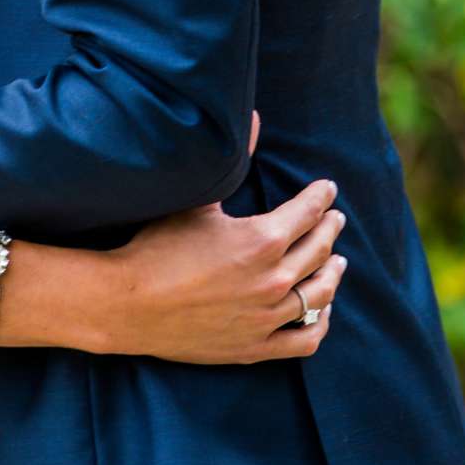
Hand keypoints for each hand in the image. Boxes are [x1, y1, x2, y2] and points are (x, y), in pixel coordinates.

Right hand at [98, 173, 346, 363]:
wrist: (128, 303)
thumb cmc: (157, 247)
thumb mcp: (198, 200)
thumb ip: (235, 159)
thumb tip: (256, 117)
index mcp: (263, 240)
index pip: (308, 212)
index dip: (321, 197)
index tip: (327, 189)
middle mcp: (273, 279)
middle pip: (319, 251)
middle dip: (330, 230)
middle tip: (334, 219)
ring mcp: (266, 317)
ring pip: (319, 295)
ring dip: (332, 274)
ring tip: (337, 262)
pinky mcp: (254, 346)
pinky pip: (305, 339)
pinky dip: (319, 324)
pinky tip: (322, 312)